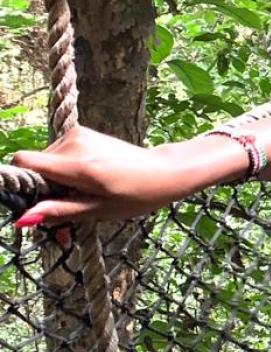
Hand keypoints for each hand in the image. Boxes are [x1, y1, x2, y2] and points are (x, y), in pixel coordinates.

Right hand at [10, 126, 205, 224]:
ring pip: (46, 161)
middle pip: (35, 166)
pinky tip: (85, 183)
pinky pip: (59, 154)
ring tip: (80, 198)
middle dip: (43, 191)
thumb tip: (23, 219)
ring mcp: (78, 135)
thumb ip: (61, 211)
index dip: (22, 183)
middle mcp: (73, 143)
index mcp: (78, 165)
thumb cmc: (137, 195)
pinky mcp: (83, 133)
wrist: (166, 170)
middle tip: (66, 215)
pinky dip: (65, 171)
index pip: (23, 162)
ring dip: (55, 182)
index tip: (35, 202)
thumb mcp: (100, 210)